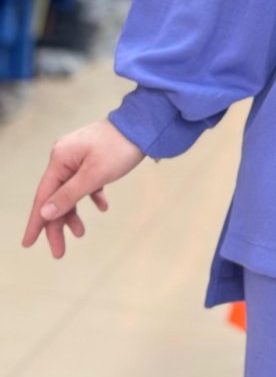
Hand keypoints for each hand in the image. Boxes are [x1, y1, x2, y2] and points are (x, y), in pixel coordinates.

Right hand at [21, 120, 145, 258]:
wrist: (145, 125)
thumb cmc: (120, 148)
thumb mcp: (94, 175)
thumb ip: (69, 195)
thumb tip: (45, 212)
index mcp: (60, 158)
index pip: (43, 196)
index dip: (36, 222)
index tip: (28, 243)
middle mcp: (64, 157)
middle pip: (56, 196)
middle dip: (57, 224)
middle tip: (59, 252)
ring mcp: (78, 157)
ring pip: (70, 191)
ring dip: (74, 213)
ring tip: (80, 233)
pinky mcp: (92, 158)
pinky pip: (86, 183)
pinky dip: (91, 196)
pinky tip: (102, 206)